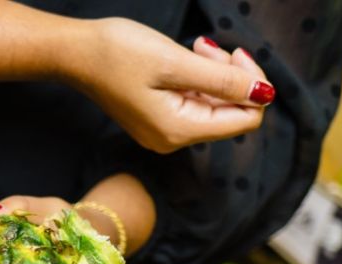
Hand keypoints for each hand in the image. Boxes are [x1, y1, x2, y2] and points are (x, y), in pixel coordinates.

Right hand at [64, 18, 272, 152]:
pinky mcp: (155, 118)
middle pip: (230, 114)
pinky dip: (199, 79)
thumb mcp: (177, 63)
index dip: (252, 85)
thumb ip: (224, 81)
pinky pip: (194, 103)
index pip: (246, 119)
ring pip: (213, 106)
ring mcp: (162, 131)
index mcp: (178, 131)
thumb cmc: (119, 54)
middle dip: (232, 77)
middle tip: (208, 46)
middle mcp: (172, 140)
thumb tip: (266, 94)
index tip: (233, 53)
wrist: (75, 53)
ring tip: (195, 47)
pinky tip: (186, 57)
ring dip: (215, 74)